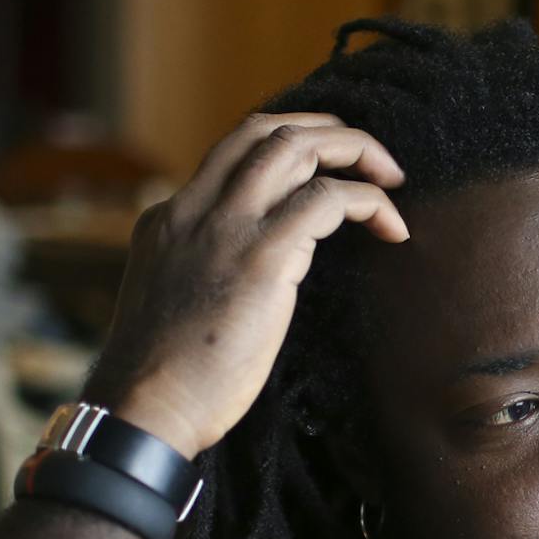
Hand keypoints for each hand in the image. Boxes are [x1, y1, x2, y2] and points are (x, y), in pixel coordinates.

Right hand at [83, 113, 408, 457]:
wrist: (145, 407)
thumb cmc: (168, 377)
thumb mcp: (176, 302)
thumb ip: (205, 271)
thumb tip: (251, 276)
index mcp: (169, 218)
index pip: (232, 150)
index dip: (289, 142)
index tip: (328, 162)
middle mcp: (194, 209)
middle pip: (265, 130)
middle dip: (328, 131)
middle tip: (371, 158)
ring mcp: (225, 228)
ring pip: (295, 147)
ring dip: (354, 150)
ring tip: (391, 180)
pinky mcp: (262, 258)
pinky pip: (326, 200)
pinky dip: (368, 203)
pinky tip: (393, 230)